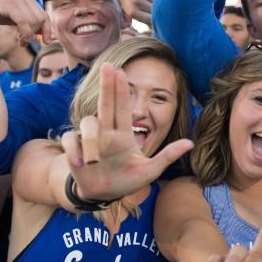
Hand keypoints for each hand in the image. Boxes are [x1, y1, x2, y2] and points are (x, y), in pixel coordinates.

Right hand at [60, 64, 192, 201]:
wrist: (105, 195)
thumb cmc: (128, 179)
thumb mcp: (151, 170)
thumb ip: (168, 156)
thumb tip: (191, 143)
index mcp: (124, 135)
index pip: (123, 107)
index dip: (121, 89)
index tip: (120, 70)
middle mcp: (106, 133)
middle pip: (105, 104)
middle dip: (106, 85)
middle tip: (107, 66)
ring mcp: (90, 141)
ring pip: (88, 123)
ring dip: (90, 139)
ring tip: (94, 161)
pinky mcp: (75, 151)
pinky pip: (70, 140)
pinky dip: (73, 149)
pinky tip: (80, 162)